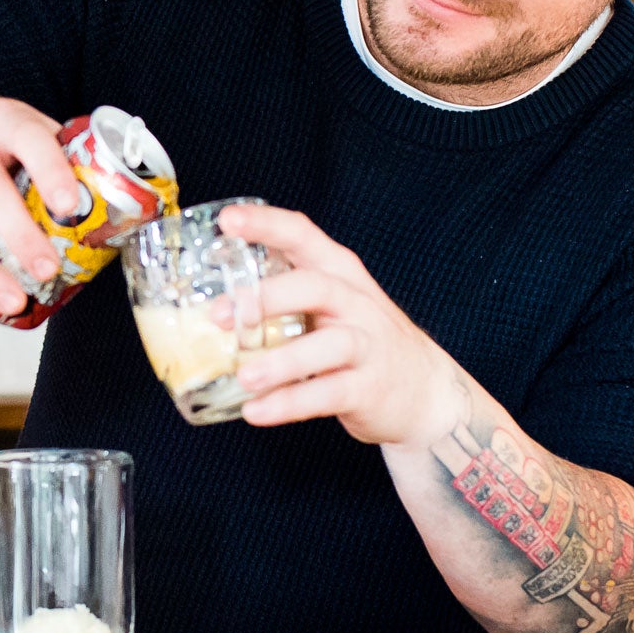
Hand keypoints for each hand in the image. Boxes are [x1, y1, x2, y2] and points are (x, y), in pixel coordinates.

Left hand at [216, 204, 466, 448]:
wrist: (425, 389)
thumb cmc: (360, 338)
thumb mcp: (331, 303)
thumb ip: (283, 293)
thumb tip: (208, 302)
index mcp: (338, 273)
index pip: (302, 235)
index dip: (265, 225)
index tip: (226, 221)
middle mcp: (355, 302)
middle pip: (316, 287)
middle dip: (267, 297)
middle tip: (220, 315)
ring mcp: (367, 346)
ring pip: (327, 346)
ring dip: (282, 361)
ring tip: (245, 377)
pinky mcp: (369, 388)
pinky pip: (328, 394)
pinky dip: (290, 403)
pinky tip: (257, 411)